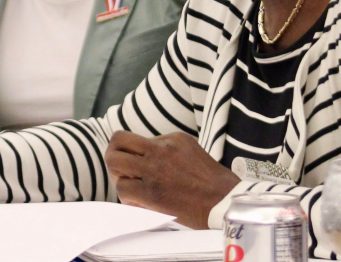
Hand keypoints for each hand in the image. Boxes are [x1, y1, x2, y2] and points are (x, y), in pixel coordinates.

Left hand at [105, 131, 238, 228]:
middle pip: (118, 140)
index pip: (137, 139)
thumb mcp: (192, 151)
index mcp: (172, 138)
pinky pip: (123, 188)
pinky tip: (136, 201)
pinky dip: (125, 195)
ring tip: (128, 185)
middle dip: (114, 154)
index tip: (136, 164)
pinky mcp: (151, 191)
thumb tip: (148, 160)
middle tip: (121, 170)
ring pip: (114, 161)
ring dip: (116, 174)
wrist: (225, 201)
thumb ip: (169, 152)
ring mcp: (154, 168)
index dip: (132, 152)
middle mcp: (160, 148)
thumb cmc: (213, 183)